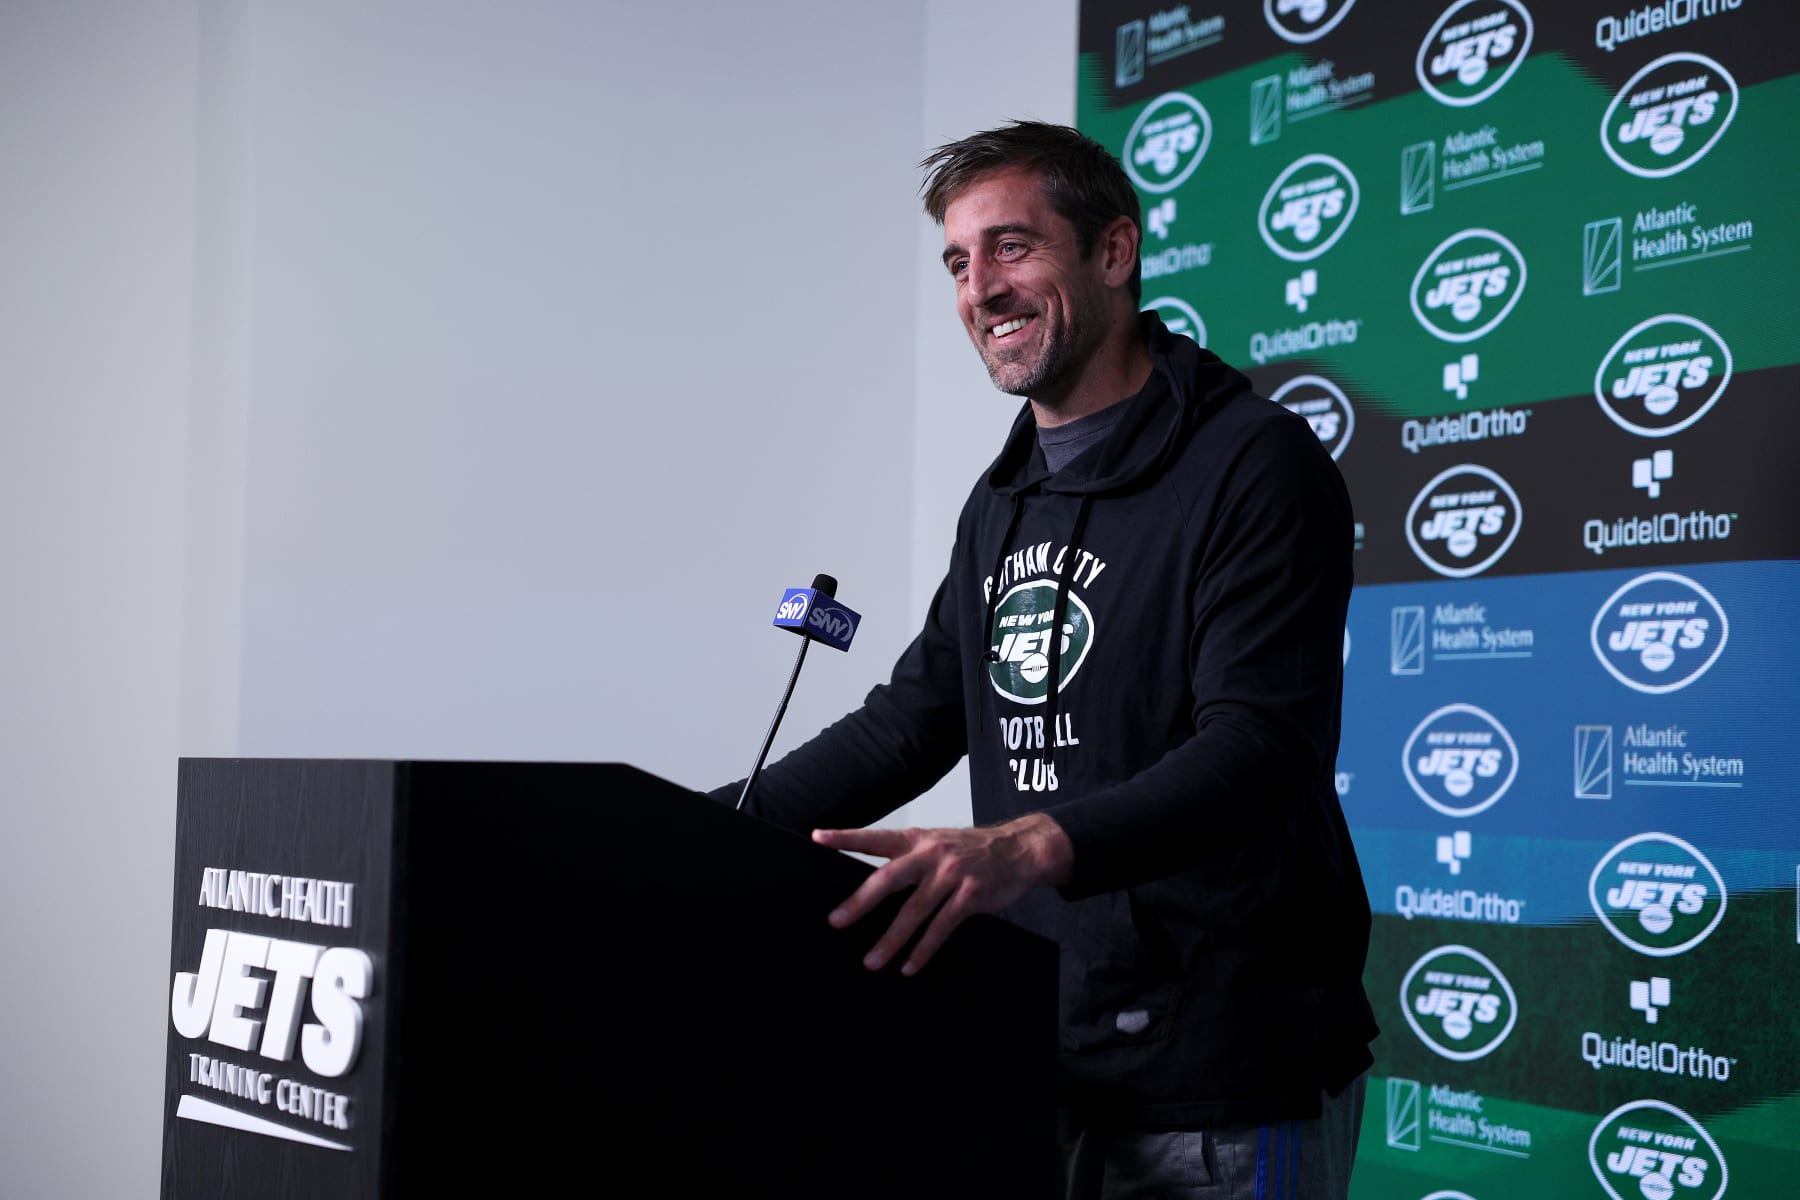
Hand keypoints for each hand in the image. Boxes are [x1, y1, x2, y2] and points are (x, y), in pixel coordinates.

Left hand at [811, 813, 1072, 975]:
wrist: (1019, 849)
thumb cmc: (970, 850)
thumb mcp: (937, 843)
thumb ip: (908, 860)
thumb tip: (872, 887)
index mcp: (917, 840)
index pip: (876, 837)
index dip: (846, 836)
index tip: (818, 837)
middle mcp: (930, 854)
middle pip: (888, 879)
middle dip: (861, 902)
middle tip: (837, 921)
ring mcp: (951, 875)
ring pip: (914, 910)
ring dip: (891, 939)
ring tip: (872, 961)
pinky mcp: (970, 896)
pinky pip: (942, 927)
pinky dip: (923, 949)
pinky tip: (910, 965)